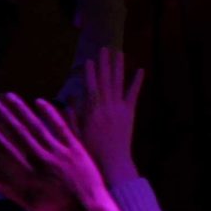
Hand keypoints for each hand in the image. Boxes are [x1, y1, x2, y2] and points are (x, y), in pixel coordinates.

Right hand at [0, 93, 121, 210]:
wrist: (91, 209)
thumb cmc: (60, 209)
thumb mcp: (31, 204)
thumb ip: (10, 191)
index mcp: (31, 173)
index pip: (8, 150)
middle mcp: (43, 159)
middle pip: (20, 133)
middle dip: (5, 116)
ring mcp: (60, 152)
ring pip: (37, 126)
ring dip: (22, 110)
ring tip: (10, 97)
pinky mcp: (75, 148)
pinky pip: (61, 127)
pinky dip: (50, 113)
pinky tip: (39, 101)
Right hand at [74, 46, 145, 192]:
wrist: (113, 162)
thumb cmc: (92, 149)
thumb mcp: (76, 133)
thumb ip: (73, 115)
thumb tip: (69, 98)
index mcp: (93, 111)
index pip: (91, 87)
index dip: (90, 73)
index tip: (88, 60)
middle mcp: (107, 106)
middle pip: (105, 80)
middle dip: (104, 63)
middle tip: (104, 48)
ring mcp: (120, 108)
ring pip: (118, 83)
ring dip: (119, 67)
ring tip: (119, 53)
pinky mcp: (130, 113)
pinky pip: (134, 94)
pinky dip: (137, 82)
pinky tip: (140, 71)